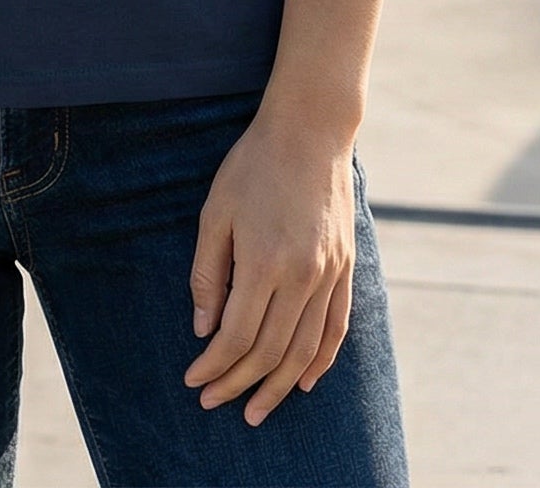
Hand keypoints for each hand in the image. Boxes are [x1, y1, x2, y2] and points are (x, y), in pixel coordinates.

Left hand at [182, 108, 357, 426]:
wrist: (311, 130)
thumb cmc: (254, 165)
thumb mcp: (216, 212)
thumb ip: (209, 273)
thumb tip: (204, 329)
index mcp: (265, 262)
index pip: (236, 336)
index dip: (213, 366)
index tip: (193, 381)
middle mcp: (302, 276)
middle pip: (269, 351)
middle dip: (238, 384)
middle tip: (214, 403)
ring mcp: (329, 274)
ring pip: (305, 350)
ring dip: (279, 386)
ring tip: (256, 410)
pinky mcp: (346, 268)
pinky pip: (337, 328)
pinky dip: (322, 361)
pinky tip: (305, 382)